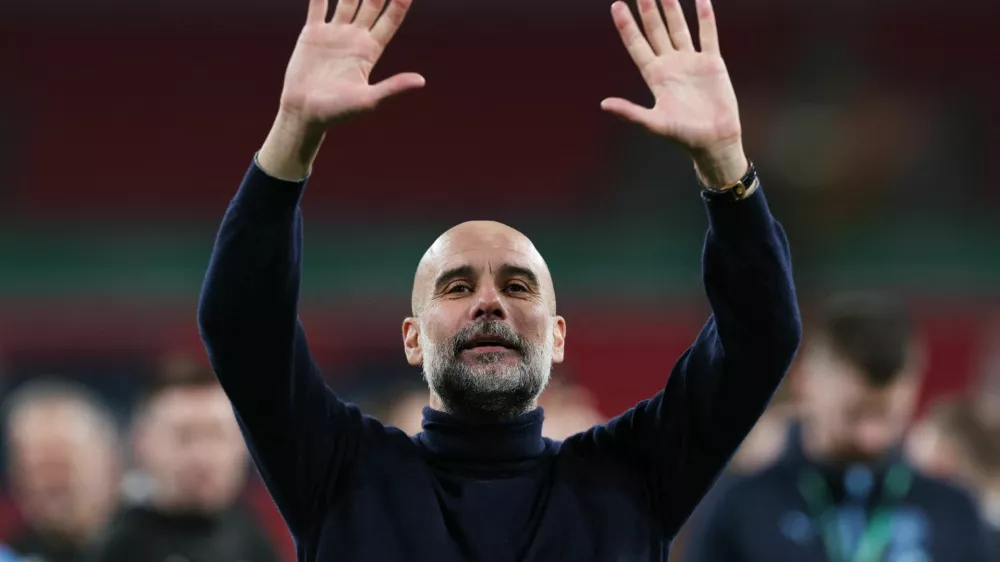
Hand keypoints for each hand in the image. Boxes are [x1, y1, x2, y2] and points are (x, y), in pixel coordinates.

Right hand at [282, 0, 423, 123]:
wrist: (304, 113)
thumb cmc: (337, 112)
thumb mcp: (368, 101)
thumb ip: (392, 88)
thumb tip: (421, 81)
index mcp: (370, 51)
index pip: (391, 19)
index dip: (400, 3)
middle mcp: (355, 38)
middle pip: (371, 3)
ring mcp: (334, 33)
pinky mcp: (312, 32)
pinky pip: (317, 4)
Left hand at [602, 0, 746, 186]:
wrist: (714, 140)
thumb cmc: (683, 135)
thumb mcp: (654, 124)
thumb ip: (630, 112)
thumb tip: (604, 104)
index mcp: (654, 76)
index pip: (637, 44)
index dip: (627, 26)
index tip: (616, 5)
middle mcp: (670, 64)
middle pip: (656, 30)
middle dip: (648, 9)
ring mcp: (691, 61)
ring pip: (679, 28)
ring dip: (672, 8)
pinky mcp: (711, 62)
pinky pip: (708, 34)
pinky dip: (705, 17)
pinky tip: (701, 0)